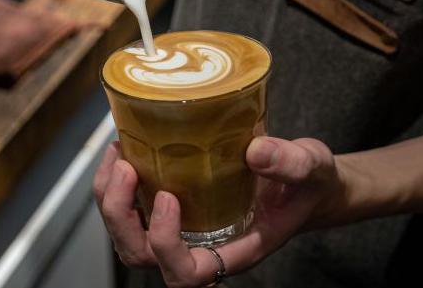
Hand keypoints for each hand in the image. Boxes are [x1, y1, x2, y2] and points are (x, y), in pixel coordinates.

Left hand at [93, 138, 351, 286]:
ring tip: (119, 156)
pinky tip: (123, 150)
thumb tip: (256, 152)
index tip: (169, 197)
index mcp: (233, 249)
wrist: (303, 182)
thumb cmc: (307, 184)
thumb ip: (291, 163)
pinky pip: (130, 211)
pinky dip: (116, 185)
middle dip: (122, 218)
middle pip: (143, 256)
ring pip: (129, 237)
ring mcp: (181, 230)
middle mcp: (200, 247)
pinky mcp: (169, 209)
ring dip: (112, 201)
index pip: (188, 273)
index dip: (165, 242)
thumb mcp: (310, 167)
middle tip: (127, 169)